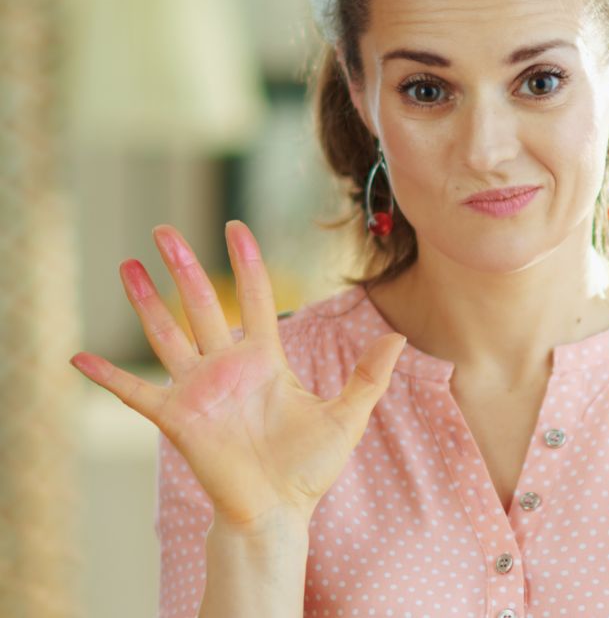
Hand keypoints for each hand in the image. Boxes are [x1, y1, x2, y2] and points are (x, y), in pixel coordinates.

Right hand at [70, 220, 406, 528]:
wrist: (280, 512)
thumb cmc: (309, 467)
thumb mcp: (347, 416)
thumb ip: (368, 376)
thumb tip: (398, 337)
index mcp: (265, 360)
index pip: (256, 299)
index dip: (246, 263)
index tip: (235, 226)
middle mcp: (227, 367)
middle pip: (201, 305)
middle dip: (184, 268)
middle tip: (166, 230)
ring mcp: (199, 390)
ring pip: (167, 335)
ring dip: (145, 302)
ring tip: (128, 264)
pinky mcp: (177, 419)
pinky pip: (136, 392)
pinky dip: (107, 377)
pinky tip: (78, 358)